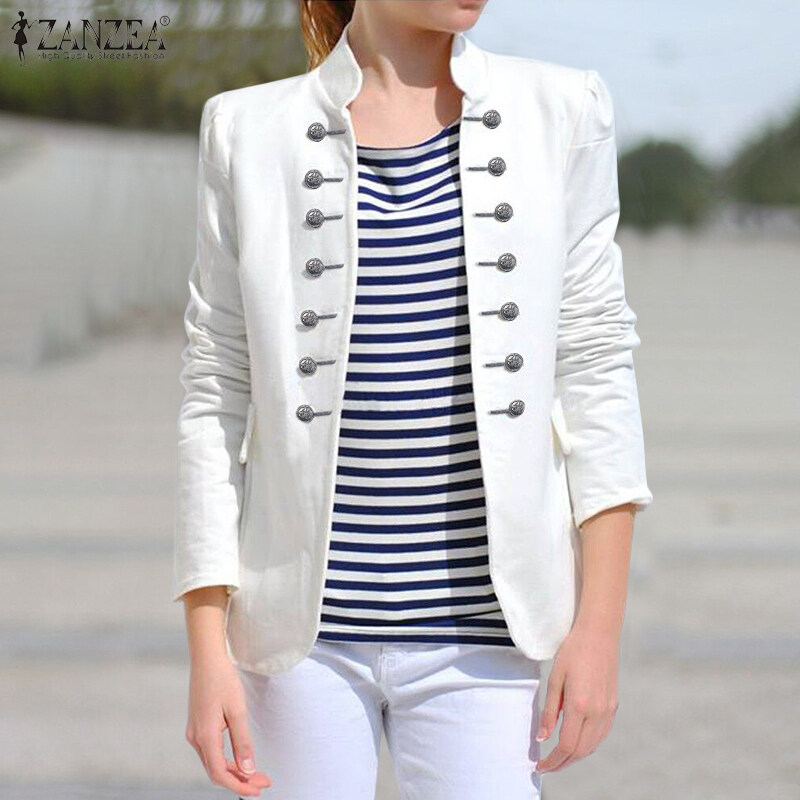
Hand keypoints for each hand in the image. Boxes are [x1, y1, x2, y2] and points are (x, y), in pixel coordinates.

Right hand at [185, 651, 271, 796]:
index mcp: (205, 736)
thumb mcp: (237, 710)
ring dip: (234, 771)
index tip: (258, 790)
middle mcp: (195, 738)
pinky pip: (211, 751)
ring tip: (256, 774)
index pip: (220, 774)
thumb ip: (242, 741)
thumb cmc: (222, 679)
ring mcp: (194, 733)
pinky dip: (226, 760)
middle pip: (216, 771)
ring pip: (213, 763)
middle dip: (240, 780)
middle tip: (263, 783)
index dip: (239, 785)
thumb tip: (248, 769)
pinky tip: (240, 759)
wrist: (207, 659)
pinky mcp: (197, 726)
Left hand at [535, 624, 619, 772]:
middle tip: (546, 765)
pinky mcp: (613, 706)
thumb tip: (542, 737)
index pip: (566, 746)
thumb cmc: (573, 651)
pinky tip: (576, 740)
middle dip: (562, 763)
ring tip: (558, 756)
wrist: (599, 634)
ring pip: (592, 745)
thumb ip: (549, 710)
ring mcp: (608, 710)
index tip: (540, 766)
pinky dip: (587, 744)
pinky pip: (600, 734)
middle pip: (580, 751)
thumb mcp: (555, 678)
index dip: (552, 761)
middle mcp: (597, 712)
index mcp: (579, 705)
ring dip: (575, 755)